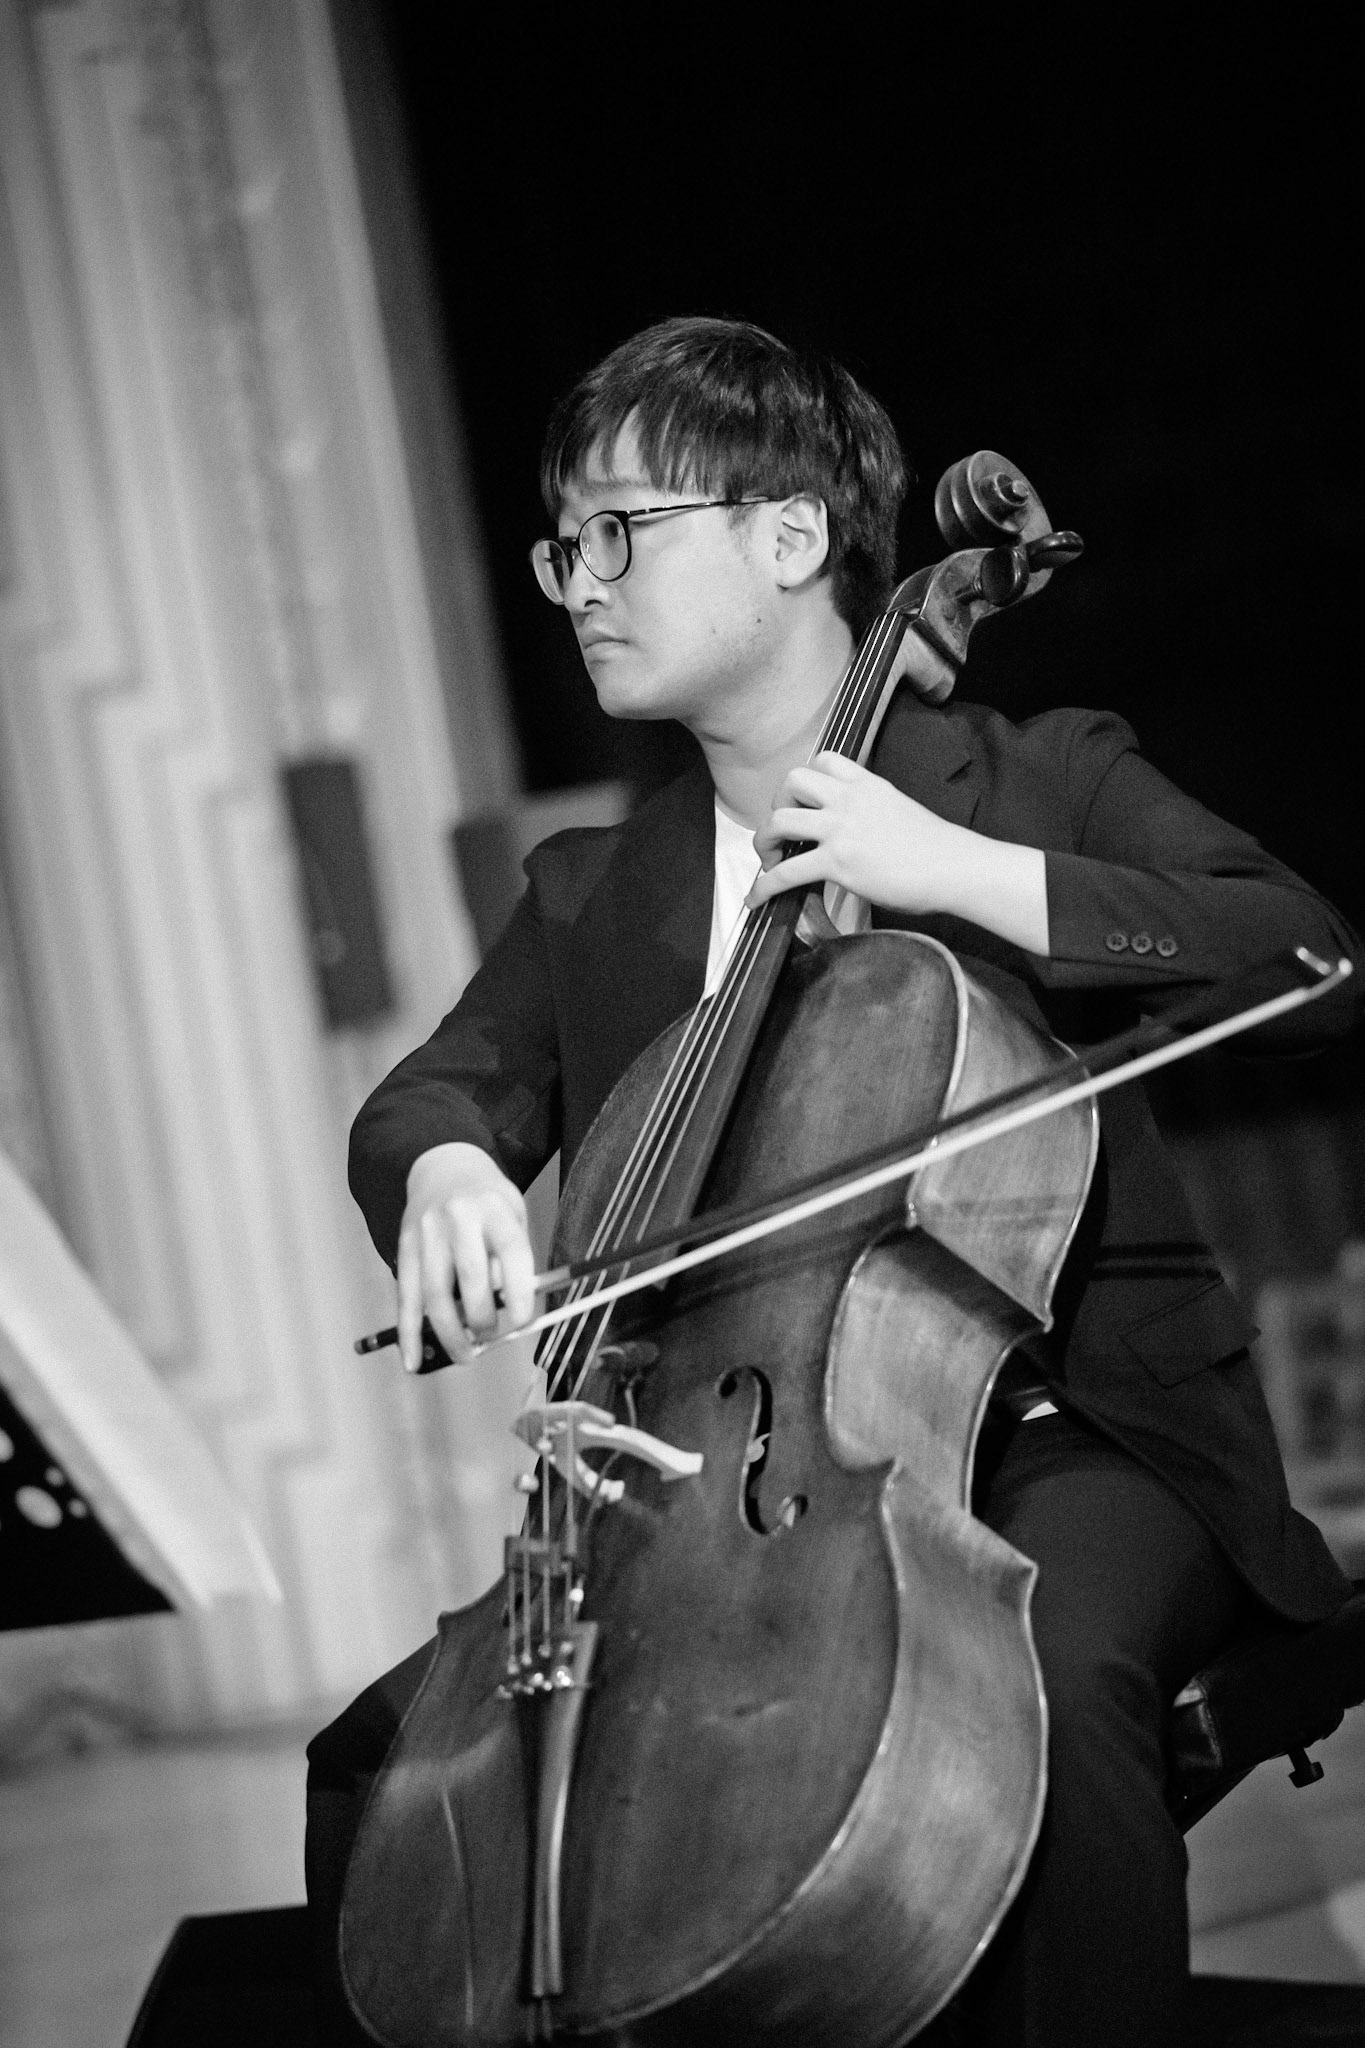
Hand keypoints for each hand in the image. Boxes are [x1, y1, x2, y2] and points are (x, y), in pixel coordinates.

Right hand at [396, 1143, 536, 1370]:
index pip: (511, 1255)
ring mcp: (427, 1233)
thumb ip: (512, 1257)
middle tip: (491, 1337)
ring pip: (434, 1294)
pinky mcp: (404, 1247)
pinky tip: (413, 1360)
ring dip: (449, 1334)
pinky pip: (406, 1297)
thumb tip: (510, 1310)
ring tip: (465, 1355)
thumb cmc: (487, 1200)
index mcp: (495, 1208)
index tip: (523, 1322)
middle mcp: (458, 1218)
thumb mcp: (512, 1214)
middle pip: (470, 1278)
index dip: (520, 1295)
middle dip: (483, 1319)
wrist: (443, 1167)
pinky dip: (409, 1333)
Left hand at [746, 753, 1049, 954]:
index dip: (805, 779)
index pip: (825, 760)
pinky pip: (785, 872)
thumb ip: (872, 814)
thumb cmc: (938, 849)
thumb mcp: (900, 812)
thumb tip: (856, 836)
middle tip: (784, 832)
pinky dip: (763, 887)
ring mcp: (840, 829)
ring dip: (764, 841)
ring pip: (779, 820)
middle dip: (777, 804)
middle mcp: (849, 799)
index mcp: (868, 785)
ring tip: (770, 862)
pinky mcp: (837, 862)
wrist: (955, 867)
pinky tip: (757, 899)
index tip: (802, 801)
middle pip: (792, 780)